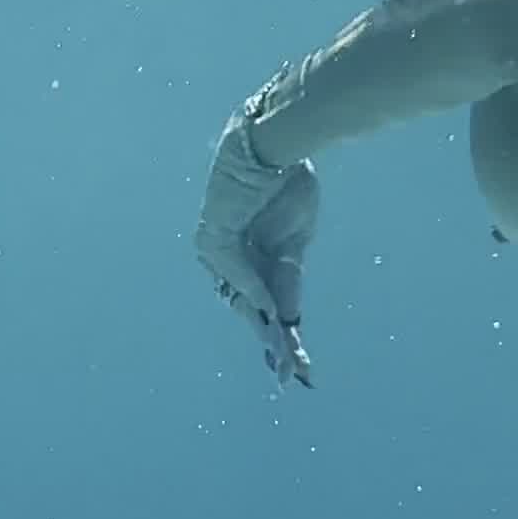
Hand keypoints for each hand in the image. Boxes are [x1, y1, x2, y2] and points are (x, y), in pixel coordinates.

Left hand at [194, 108, 318, 385]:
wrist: (274, 141)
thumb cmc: (286, 182)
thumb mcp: (294, 240)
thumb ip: (288, 278)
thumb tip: (287, 318)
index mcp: (253, 261)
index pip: (266, 307)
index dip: (282, 337)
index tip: (301, 370)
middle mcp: (231, 262)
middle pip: (254, 312)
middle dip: (275, 344)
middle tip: (292, 377)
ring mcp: (220, 251)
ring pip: (245, 301)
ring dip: (268, 329)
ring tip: (285, 359)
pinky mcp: (216, 237)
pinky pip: (239, 273)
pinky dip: (256, 292)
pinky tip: (272, 315)